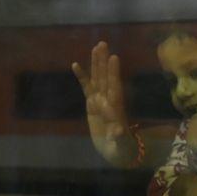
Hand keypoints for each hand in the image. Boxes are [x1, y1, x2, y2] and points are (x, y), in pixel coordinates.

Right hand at [72, 41, 130, 166]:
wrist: (116, 151)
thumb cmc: (122, 148)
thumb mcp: (121, 144)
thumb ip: (119, 136)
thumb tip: (118, 130)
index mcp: (115, 108)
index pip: (115, 87)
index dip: (114, 73)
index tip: (114, 58)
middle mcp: (108, 100)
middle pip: (105, 77)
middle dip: (103, 62)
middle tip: (103, 44)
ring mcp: (99, 100)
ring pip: (97, 79)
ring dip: (96, 64)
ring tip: (96, 47)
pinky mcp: (91, 104)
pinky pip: (86, 88)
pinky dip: (81, 77)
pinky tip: (75, 64)